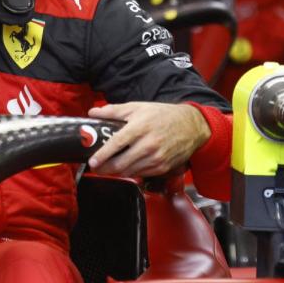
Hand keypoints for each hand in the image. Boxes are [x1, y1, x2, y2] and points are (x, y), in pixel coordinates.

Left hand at [86, 102, 210, 177]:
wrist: (191, 126)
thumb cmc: (163, 115)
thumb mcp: (137, 107)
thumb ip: (113, 111)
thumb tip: (93, 113)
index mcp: (140, 127)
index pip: (117, 144)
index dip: (102, 155)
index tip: (92, 161)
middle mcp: (149, 144)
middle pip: (121, 163)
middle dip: (105, 168)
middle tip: (96, 168)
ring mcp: (157, 158)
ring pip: (129, 172)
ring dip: (116, 172)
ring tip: (108, 168)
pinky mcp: (163, 167)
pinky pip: (141, 174)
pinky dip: (130, 173)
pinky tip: (126, 167)